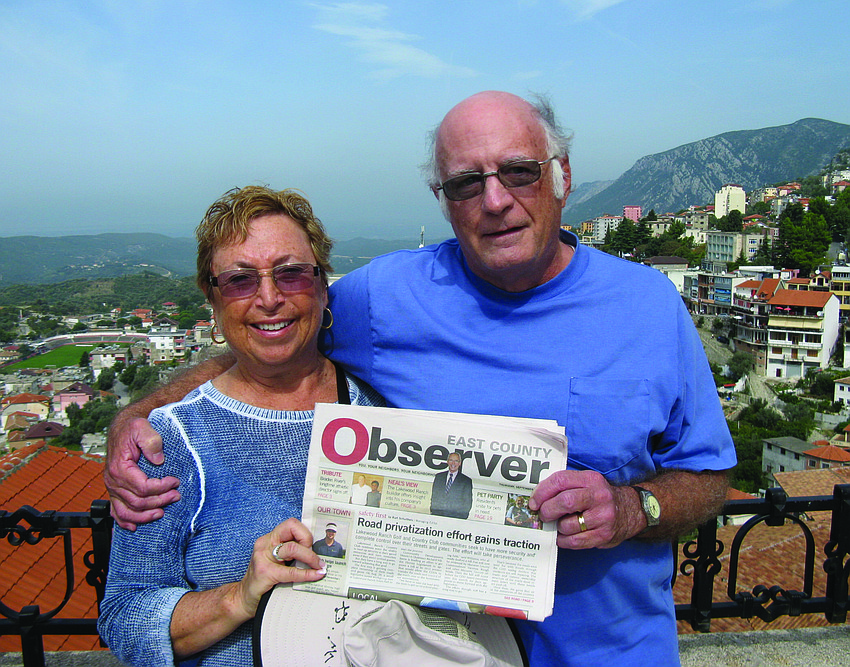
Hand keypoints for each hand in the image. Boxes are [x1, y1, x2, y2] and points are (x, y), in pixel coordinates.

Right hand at [104, 416, 179, 529]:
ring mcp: (112, 488)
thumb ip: (151, 442)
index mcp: (119, 468)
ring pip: (127, 511)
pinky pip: (116, 511)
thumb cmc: (132, 429)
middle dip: (159, 501)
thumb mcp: (142, 428)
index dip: (161, 488)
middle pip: (137, 502)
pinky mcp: (114, 491)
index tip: (175, 481)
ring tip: (161, 512)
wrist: (121, 429)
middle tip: (176, 496)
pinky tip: (134, 527)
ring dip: (144, 516)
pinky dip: (124, 522)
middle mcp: (113, 481)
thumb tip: (159, 460)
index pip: (142, 487)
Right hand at [234, 518, 326, 617]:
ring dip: (310, 557)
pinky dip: (306, 574)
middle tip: (317, 558)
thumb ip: (292, 553)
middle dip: (309, 542)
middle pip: (292, 530)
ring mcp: (263, 558)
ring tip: (319, 566)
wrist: (243, 598)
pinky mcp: (265, 573)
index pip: (291, 524)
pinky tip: (315, 575)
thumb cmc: (263, 579)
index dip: (305, 533)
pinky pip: (291, 571)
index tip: (312, 546)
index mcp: (269, 539)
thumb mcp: (276, 560)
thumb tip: (317, 552)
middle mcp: (265, 544)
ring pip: (293, 548)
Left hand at [528, 470, 643, 549]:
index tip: (533, 502)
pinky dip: (564, 540)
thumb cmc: (598, 498)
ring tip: (558, 525)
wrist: (631, 511)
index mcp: (590, 479)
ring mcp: (603, 517)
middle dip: (547, 510)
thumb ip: (565, 486)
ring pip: (568, 525)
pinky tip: (563, 537)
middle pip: (565, 502)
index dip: (542, 492)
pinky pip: (576, 541)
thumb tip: (536, 498)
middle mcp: (599, 496)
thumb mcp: (586, 483)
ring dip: (557, 528)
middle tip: (543, 515)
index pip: (560, 481)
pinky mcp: (605, 535)